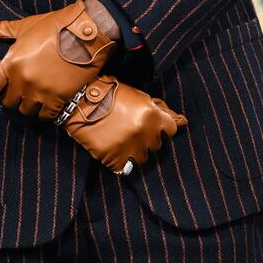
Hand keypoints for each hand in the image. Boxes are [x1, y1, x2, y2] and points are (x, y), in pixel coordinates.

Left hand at [0, 0, 116, 119]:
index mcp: (11, 62)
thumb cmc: (54, 26)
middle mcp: (23, 80)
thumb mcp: (25, 26)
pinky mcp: (59, 98)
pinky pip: (46, 116)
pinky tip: (48, 105)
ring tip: (33, 99)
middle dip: (11, 98)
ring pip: (26, 111)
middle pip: (8, 102)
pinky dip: (45, 112)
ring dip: (28, 106)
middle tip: (17, 93)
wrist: (86, 33)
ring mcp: (41, 91)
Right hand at [58, 77, 187, 173]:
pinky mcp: (113, 158)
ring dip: (136, 151)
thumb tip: (182, 121)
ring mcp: (128, 147)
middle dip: (148, 139)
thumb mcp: (138, 96)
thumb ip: (160, 109)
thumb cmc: (110, 94)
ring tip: (123, 139)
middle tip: (133, 129)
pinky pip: (124, 168)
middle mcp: (144, 133)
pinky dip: (120, 161)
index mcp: (152, 116)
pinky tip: (113, 149)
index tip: (155, 127)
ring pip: (143, 158)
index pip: (172, 130)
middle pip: (157, 145)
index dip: (163, 128)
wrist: (79, 100)